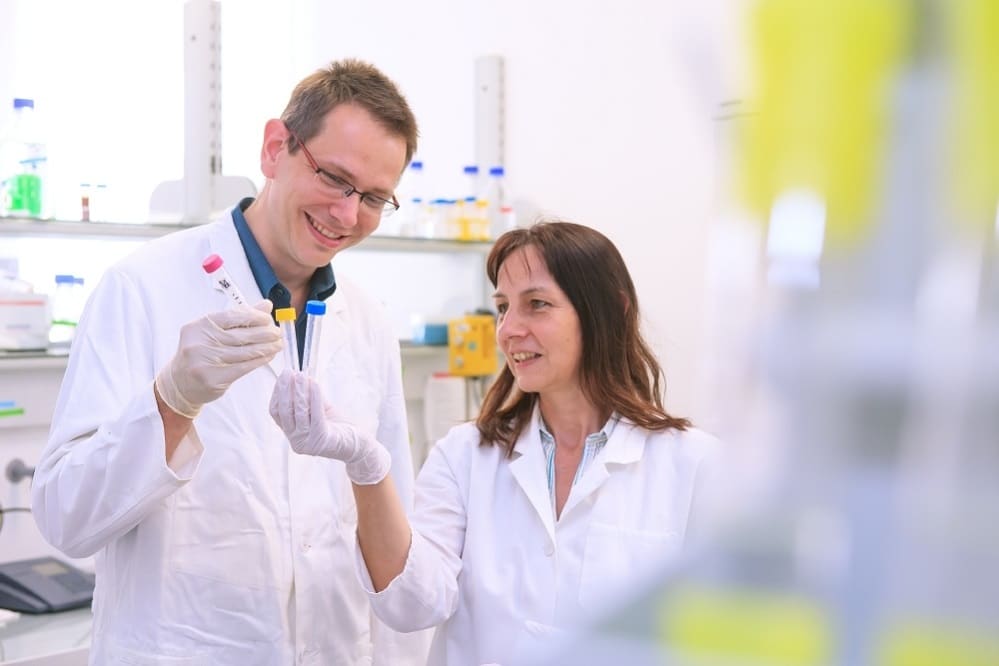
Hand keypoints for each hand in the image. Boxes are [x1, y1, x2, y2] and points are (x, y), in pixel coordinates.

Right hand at [155, 300, 281, 418]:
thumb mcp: (213, 332)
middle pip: (240, 336)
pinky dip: (259, 360)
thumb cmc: (200, 353)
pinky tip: (269, 356)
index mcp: (199, 326)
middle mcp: (200, 342)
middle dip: (264, 333)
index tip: (268, 319)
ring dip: (266, 348)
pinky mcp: (213, 378)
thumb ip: (240, 318)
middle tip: (278, 333)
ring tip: (278, 344)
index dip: (253, 317)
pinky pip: (243, 367)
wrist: (179, 383)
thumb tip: (266, 305)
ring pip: (244, 352)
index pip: (232, 316)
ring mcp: (205, 361)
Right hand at [269, 370, 390, 484]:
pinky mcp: (321, 440)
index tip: (283, 376)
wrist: (358, 445)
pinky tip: (314, 384)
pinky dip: (314, 398)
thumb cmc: (338, 427)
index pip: (275, 412)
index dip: (277, 393)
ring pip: (299, 412)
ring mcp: (307, 442)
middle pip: (284, 412)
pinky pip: (315, 415)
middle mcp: (296, 441)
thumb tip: (301, 376)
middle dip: (285, 390)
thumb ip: (309, 397)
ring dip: (299, 391)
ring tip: (300, 375)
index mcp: (292, 433)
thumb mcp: (320, 410)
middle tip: (288, 372)